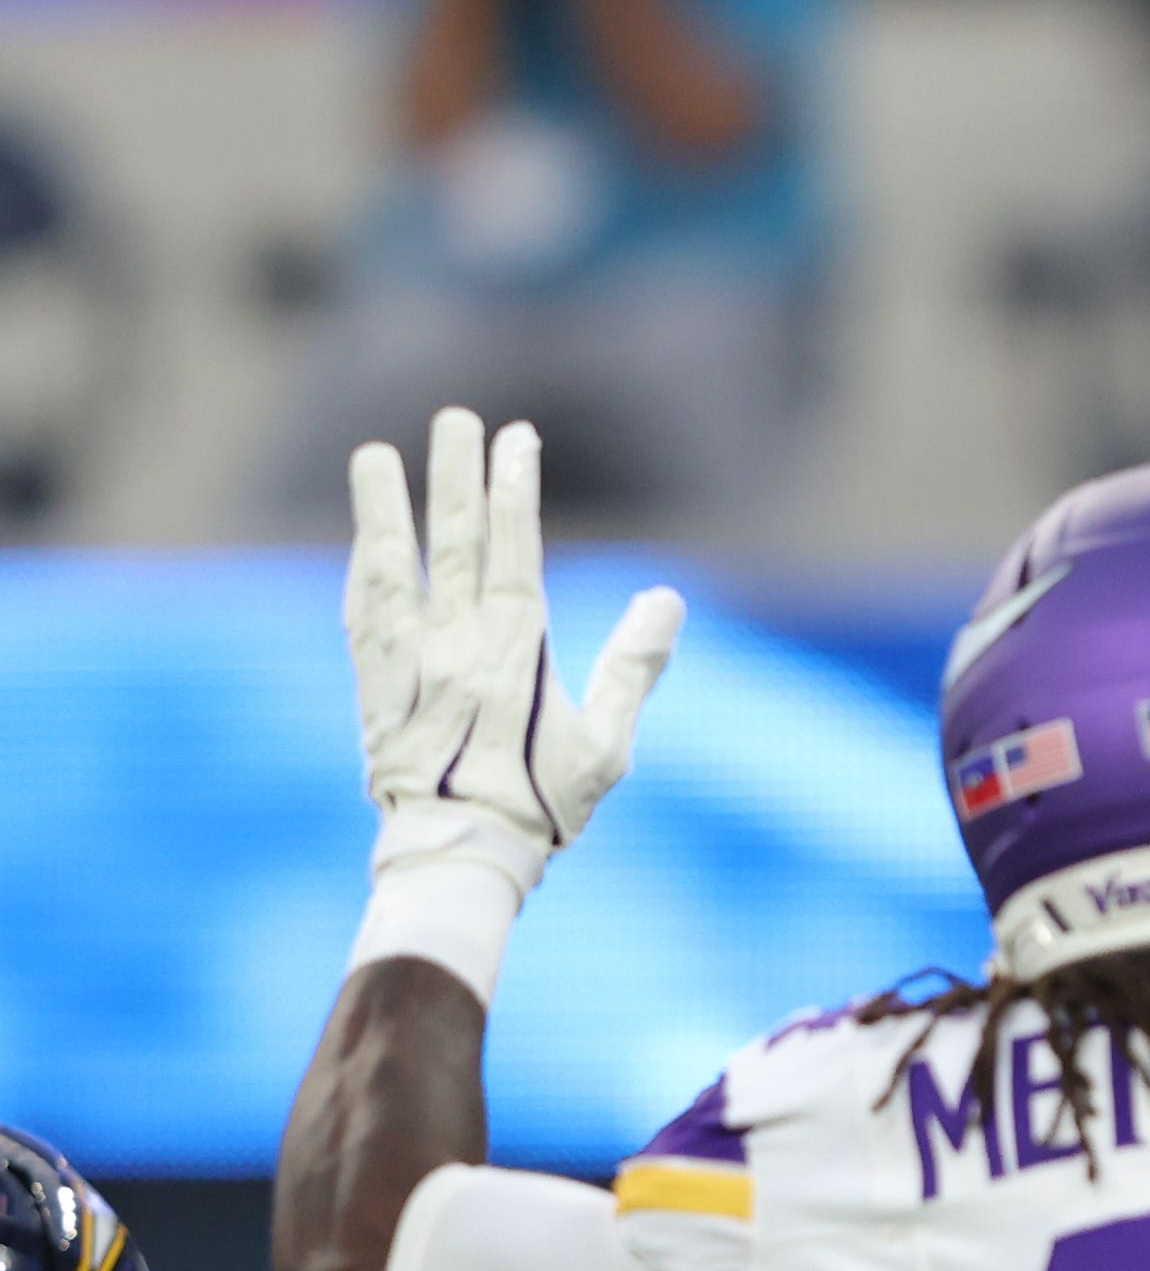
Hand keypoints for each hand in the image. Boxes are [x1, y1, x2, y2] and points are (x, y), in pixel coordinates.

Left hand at [348, 407, 682, 899]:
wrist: (459, 853)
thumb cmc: (544, 804)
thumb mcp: (607, 745)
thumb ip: (633, 668)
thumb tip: (666, 599)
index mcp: (514, 654)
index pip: (511, 550)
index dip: (512, 489)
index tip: (515, 438)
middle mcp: (454, 646)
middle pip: (453, 544)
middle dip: (454, 475)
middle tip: (454, 417)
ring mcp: (408, 663)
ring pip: (393, 571)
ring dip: (383, 509)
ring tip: (373, 455)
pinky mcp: (375, 687)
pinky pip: (363, 618)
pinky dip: (363, 572)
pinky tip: (363, 543)